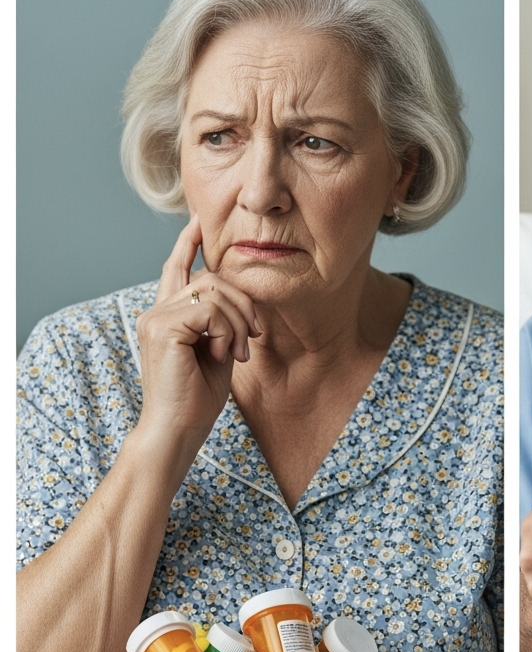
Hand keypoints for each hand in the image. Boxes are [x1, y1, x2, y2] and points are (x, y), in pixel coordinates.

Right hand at [134, 214, 261, 448]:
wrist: (179, 430)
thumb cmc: (198, 398)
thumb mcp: (219, 351)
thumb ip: (222, 322)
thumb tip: (239, 298)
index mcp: (168, 315)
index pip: (177, 268)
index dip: (188, 243)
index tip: (200, 221)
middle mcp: (156, 311)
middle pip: (212, 278)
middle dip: (244, 303)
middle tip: (255, 335)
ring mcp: (155, 318)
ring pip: (214, 291)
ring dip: (239, 322)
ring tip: (238, 353)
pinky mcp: (162, 328)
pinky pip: (210, 309)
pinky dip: (228, 331)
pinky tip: (225, 355)